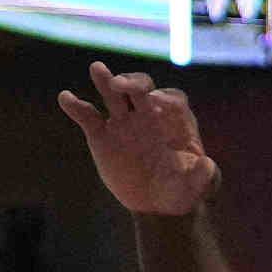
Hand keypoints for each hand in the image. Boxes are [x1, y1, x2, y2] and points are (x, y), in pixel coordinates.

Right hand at [55, 63, 217, 216]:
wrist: (157, 202)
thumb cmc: (182, 190)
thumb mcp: (198, 186)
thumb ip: (203, 176)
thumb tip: (206, 165)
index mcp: (175, 122)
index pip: (172, 101)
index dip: (166, 101)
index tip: (157, 107)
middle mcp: (149, 115)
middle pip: (143, 89)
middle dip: (135, 83)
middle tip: (122, 85)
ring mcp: (124, 122)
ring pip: (114, 94)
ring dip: (106, 80)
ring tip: (97, 68)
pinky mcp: (102, 135)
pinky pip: (88, 116)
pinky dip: (76, 106)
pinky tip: (65, 98)